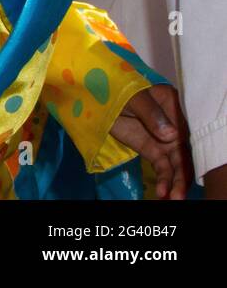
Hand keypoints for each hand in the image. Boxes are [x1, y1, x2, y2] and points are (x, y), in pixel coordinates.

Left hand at [108, 84, 191, 198]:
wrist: (97, 95)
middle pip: (184, 150)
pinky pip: (163, 167)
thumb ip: (151, 114)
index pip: (189, 129)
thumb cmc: (117, 89)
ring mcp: (165, 139)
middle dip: (183, 173)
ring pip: (176, 163)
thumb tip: (172, 136)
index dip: (191, 149)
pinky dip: (164, 180)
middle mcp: (175, 124)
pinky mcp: (152, 149)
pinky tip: (163, 192)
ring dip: (176, 182)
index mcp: (175, 105)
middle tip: (179, 193)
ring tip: (173, 198)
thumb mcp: (133, 98)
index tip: (187, 167)